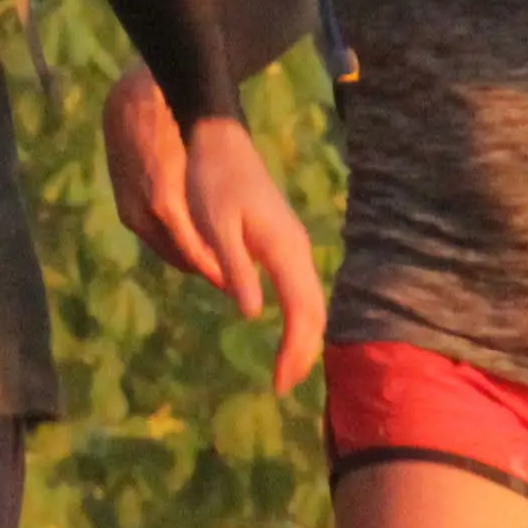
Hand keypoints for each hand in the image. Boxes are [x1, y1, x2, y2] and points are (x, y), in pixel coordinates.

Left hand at [181, 114, 326, 392]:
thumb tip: (252, 315)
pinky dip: (299, 318)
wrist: (218, 140)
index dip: (294, 350)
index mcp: (283, 249)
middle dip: (303, 352)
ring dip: (304, 338)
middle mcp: (296, 249)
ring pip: (311, 301)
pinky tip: (285, 333)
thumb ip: (235, 268)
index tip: (277, 383)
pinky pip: (301, 290)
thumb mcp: (215, 226)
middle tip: (282, 387)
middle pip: (314, 311)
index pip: (301, 311)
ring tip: (286, 370)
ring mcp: (293, 246)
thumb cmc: (212, 180)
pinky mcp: (283, 243)